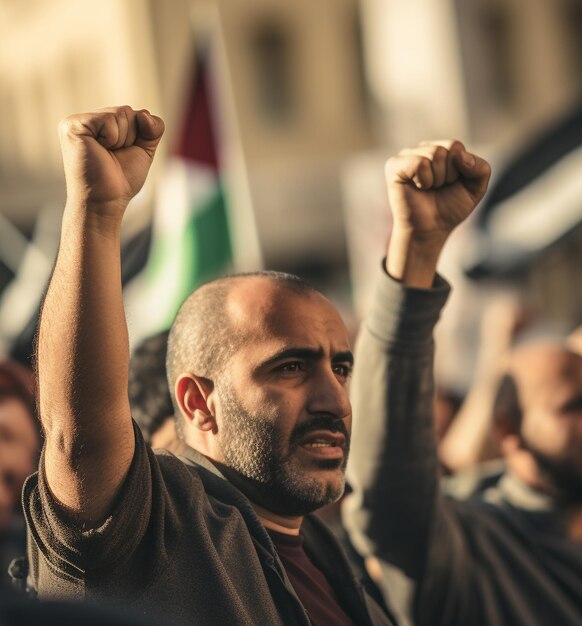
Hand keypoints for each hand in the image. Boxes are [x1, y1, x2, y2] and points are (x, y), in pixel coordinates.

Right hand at [59, 105, 164, 218]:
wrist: (106, 201)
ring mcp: (76, 121)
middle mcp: (86, 120)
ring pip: (120, 113)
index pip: (133, 114)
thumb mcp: (144, 150)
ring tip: (106, 155)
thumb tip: (144, 113)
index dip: (137, 137)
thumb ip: (153, 128)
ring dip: (122, 140)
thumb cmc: (122, 180)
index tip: (121, 155)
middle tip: (113, 157)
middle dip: (130, 138)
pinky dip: (112, 138)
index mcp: (100, 124)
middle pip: (127, 111)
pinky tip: (99, 151)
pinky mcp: (73, 125)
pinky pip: (109, 119)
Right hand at [385, 140, 490, 286]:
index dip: (459, 169)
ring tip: (428, 189)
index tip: (450, 184)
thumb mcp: (475, 188)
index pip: (456, 146)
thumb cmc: (449, 208)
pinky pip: (419, 163)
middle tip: (438, 188)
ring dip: (436, 179)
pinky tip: (418, 188)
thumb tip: (459, 155)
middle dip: (448, 174)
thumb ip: (481, 168)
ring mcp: (406, 155)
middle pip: (447, 148)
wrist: (430, 230)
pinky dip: (423, 180)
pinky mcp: (394, 166)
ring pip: (434, 153)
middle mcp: (422, 149)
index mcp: (441, 150)